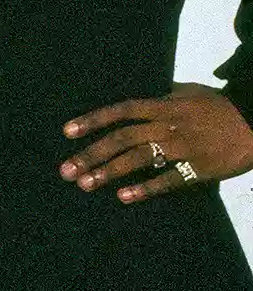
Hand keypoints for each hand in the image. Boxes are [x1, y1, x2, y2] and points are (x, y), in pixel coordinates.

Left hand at [60, 83, 252, 202]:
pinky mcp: (198, 168)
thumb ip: (163, 95)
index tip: (67, 131)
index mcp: (165, 105)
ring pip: (139, 159)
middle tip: (67, 169)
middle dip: (92, 153)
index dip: (94, 120)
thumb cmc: (222, 107)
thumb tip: (139, 98)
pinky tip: (124, 197)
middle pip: (123, 138)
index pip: (122, 110)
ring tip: (85, 184)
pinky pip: (168, 180)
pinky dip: (146, 189)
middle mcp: (169, 125)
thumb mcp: (191, 92)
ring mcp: (183, 148)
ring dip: (109, 172)